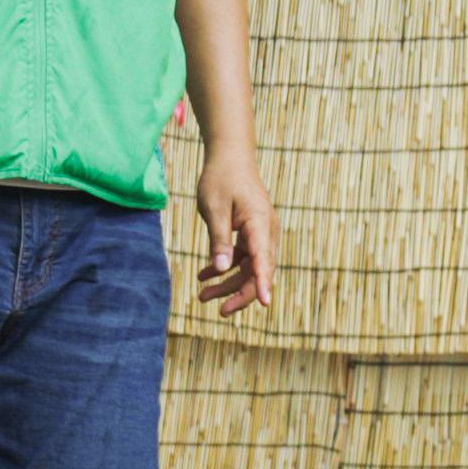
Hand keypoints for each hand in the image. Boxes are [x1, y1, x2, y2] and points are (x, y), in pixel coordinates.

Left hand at [193, 148, 276, 317]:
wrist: (230, 157)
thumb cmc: (220, 179)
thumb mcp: (214, 209)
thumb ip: (219, 240)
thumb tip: (221, 268)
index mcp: (259, 224)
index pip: (263, 259)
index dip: (263, 283)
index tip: (266, 303)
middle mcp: (266, 231)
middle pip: (259, 271)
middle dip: (240, 293)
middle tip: (220, 311)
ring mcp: (261, 233)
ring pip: (249, 268)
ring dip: (228, 284)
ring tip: (201, 296)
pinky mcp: (253, 233)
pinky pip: (243, 258)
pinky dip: (225, 268)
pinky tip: (204, 276)